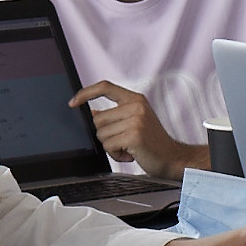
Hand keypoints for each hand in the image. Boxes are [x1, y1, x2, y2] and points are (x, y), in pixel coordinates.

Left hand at [71, 80, 207, 178]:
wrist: (173, 158)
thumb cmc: (153, 142)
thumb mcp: (136, 121)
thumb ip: (116, 114)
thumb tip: (93, 112)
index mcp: (136, 99)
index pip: (105, 87)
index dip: (85, 93)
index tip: (73, 102)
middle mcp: (136, 106)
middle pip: (98, 119)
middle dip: (106, 135)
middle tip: (124, 141)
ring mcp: (136, 120)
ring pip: (101, 134)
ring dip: (112, 146)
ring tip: (129, 147)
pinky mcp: (134, 135)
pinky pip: (108, 146)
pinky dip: (116, 155)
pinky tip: (130, 154)